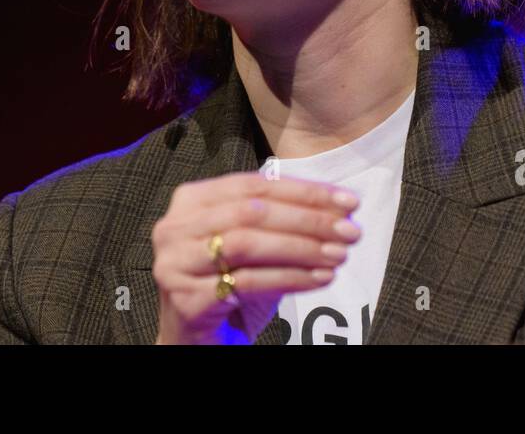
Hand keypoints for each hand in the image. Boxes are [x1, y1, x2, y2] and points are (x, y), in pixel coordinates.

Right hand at [152, 172, 361, 343]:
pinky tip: (320, 278)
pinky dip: (290, 278)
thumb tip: (340, 210)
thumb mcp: (255, 246)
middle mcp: (175, 227)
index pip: (255, 185)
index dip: (304, 191)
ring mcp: (175, 263)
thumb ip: (284, 222)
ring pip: (248, 244)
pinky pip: (248, 283)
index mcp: (191, 201)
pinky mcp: (186, 299)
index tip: (348, 201)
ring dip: (301, 248)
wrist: (196, 340)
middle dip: (307, 219)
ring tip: (339, 255)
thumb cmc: (229, 286)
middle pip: (251, 212)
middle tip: (349, 230)